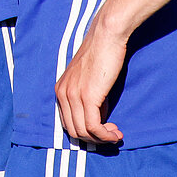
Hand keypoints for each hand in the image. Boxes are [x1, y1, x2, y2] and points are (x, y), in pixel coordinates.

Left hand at [56, 24, 126, 144]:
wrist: (106, 37)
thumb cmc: (103, 56)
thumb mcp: (91, 82)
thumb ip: (91, 101)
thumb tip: (99, 120)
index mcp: (60, 90)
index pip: (67, 122)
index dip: (86, 132)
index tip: (104, 131)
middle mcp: (62, 94)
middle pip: (73, 131)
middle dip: (94, 139)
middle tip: (112, 135)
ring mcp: (72, 96)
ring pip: (83, 132)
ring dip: (102, 139)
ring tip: (117, 134)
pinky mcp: (87, 97)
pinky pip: (93, 127)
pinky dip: (105, 135)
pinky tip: (116, 133)